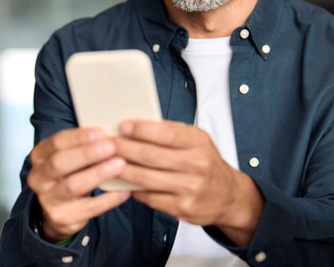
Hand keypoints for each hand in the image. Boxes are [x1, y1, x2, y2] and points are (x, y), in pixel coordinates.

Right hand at [26, 127, 131, 242]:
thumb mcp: (69, 158)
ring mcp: (48, 199)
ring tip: (120, 165)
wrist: (59, 212)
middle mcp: (39, 178)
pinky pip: (89, 208)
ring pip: (73, 185)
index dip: (79, 137)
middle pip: (60, 163)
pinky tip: (124, 191)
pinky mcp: (62, 217)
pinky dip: (108, 199)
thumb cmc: (69, 176)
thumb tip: (110, 134)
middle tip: (111, 146)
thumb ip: (82, 147)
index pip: (56, 142)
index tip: (101, 133)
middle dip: (87, 153)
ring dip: (98, 173)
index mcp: (39, 157)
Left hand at [113, 120, 263, 245]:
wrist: (228, 196)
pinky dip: (132, 188)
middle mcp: (196, 165)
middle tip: (106, 143)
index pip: (167, 134)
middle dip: (124, 148)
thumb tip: (135, 126)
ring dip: (122, 169)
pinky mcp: (182, 208)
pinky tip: (121, 181)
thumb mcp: (197, 141)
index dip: (142, 129)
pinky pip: (150, 197)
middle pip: (152, 156)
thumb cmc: (206, 163)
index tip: (122, 125)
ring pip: (146, 178)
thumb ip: (171, 133)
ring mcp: (189, 189)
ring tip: (105, 162)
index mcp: (199, 143)